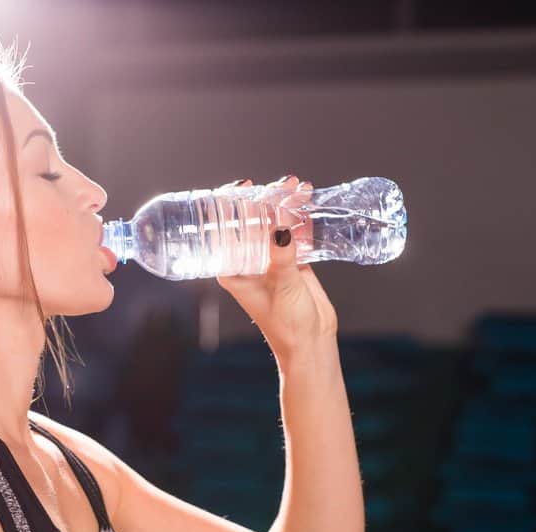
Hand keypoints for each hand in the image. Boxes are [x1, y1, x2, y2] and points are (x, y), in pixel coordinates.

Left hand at [212, 175, 338, 358]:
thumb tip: (281, 227)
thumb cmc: (286, 323)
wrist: (311, 342)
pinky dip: (299, 217)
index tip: (243, 186)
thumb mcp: (282, 287)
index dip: (231, 204)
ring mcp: (270, 259)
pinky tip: (307, 200)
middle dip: (264, 199)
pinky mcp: (291, 260)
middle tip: (280, 185)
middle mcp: (248, 261)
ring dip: (285, 205)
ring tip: (298, 188)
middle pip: (251, 221)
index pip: (224, 229)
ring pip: (273, 223)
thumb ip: (281, 257)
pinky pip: (293, 232)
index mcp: (232, 268)